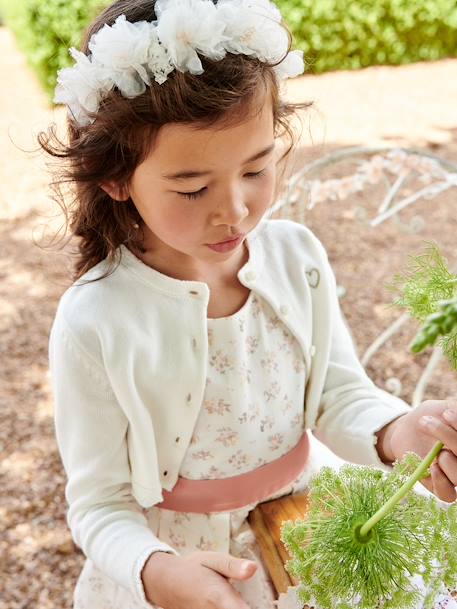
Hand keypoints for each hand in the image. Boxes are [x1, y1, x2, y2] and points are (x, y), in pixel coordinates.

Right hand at [141, 550, 257, 608]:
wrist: (166, 583)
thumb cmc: (194, 569)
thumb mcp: (213, 560)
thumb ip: (234, 567)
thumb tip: (254, 568)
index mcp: (218, 597)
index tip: (268, 606)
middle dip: (251, 608)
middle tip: (260, 601)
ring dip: (240, 607)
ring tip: (245, 599)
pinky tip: (235, 602)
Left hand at [386, 398, 456, 501]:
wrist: (406, 427)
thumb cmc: (430, 416)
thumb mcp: (441, 408)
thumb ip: (454, 409)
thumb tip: (455, 409)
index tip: (446, 412)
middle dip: (450, 438)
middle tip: (427, 421)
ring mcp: (455, 475)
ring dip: (446, 459)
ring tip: (434, 448)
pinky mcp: (439, 486)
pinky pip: (448, 495)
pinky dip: (442, 482)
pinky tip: (433, 466)